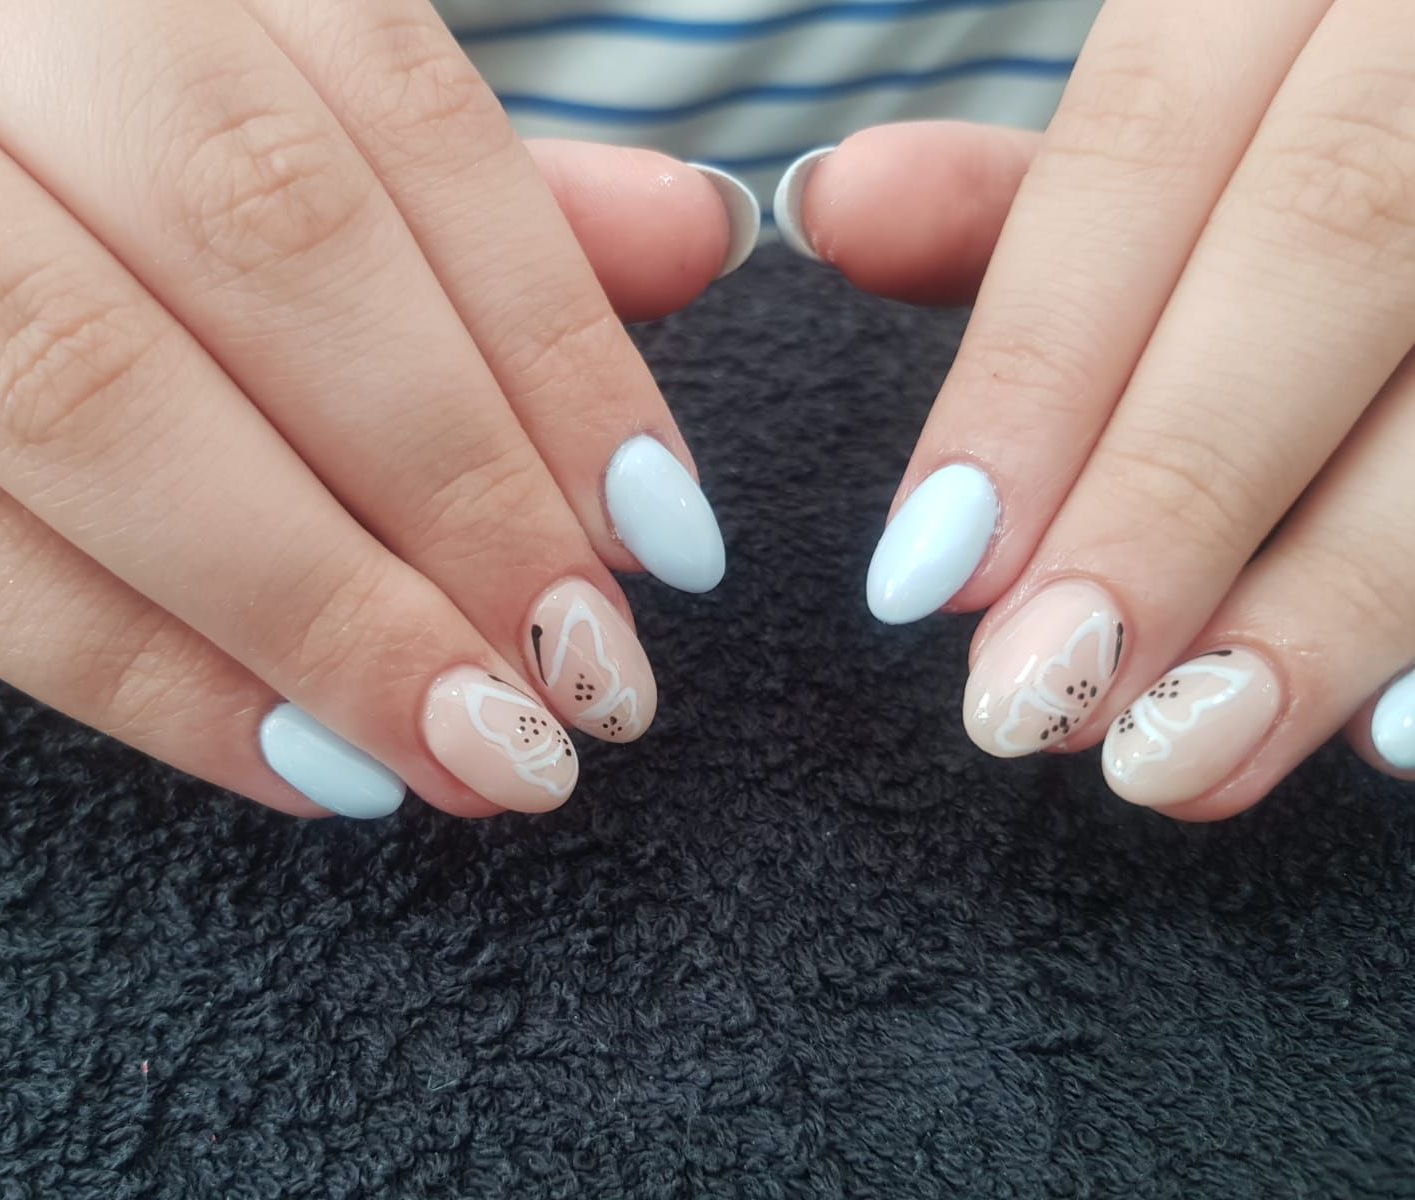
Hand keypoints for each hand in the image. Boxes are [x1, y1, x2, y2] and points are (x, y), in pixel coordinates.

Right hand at [0, 3, 759, 819]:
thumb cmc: (52, 99)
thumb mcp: (248, 80)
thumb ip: (448, 168)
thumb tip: (692, 238)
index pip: (388, 120)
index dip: (549, 341)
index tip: (662, 535)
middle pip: (250, 240)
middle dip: (449, 488)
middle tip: (579, 678)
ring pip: (77, 392)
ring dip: (308, 611)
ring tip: (469, 749)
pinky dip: (126, 666)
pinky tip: (292, 755)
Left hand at [778, 0, 1414, 818]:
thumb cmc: (1309, 104)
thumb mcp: (1175, 117)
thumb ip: (1023, 186)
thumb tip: (833, 208)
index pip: (1137, 157)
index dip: (1032, 373)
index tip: (930, 573)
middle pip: (1316, 256)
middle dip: (1169, 498)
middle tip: (1043, 698)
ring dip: (1327, 598)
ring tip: (1181, 758)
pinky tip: (1392, 741)